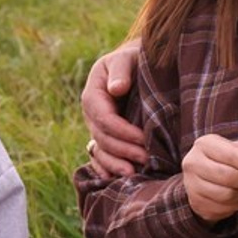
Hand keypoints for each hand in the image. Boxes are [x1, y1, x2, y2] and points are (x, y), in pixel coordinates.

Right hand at [82, 39, 147, 178]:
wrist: (138, 66)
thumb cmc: (135, 59)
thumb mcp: (127, 57)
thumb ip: (121, 69)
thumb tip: (116, 88)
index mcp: (94, 94)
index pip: (103, 118)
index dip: (121, 131)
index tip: (143, 138)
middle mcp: (92, 113)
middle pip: (102, 138)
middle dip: (123, 150)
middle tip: (145, 159)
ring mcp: (97, 127)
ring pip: (100, 151)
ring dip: (114, 164)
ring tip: (132, 174)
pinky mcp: (105, 136)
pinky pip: (99, 156)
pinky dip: (106, 169)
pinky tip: (116, 179)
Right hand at [182, 134, 237, 222]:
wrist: (202, 178)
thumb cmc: (224, 159)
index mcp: (204, 144)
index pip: (231, 155)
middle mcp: (193, 163)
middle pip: (228, 176)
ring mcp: (192, 185)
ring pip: (225, 195)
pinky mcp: (196, 203)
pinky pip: (222, 208)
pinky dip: (235, 206)